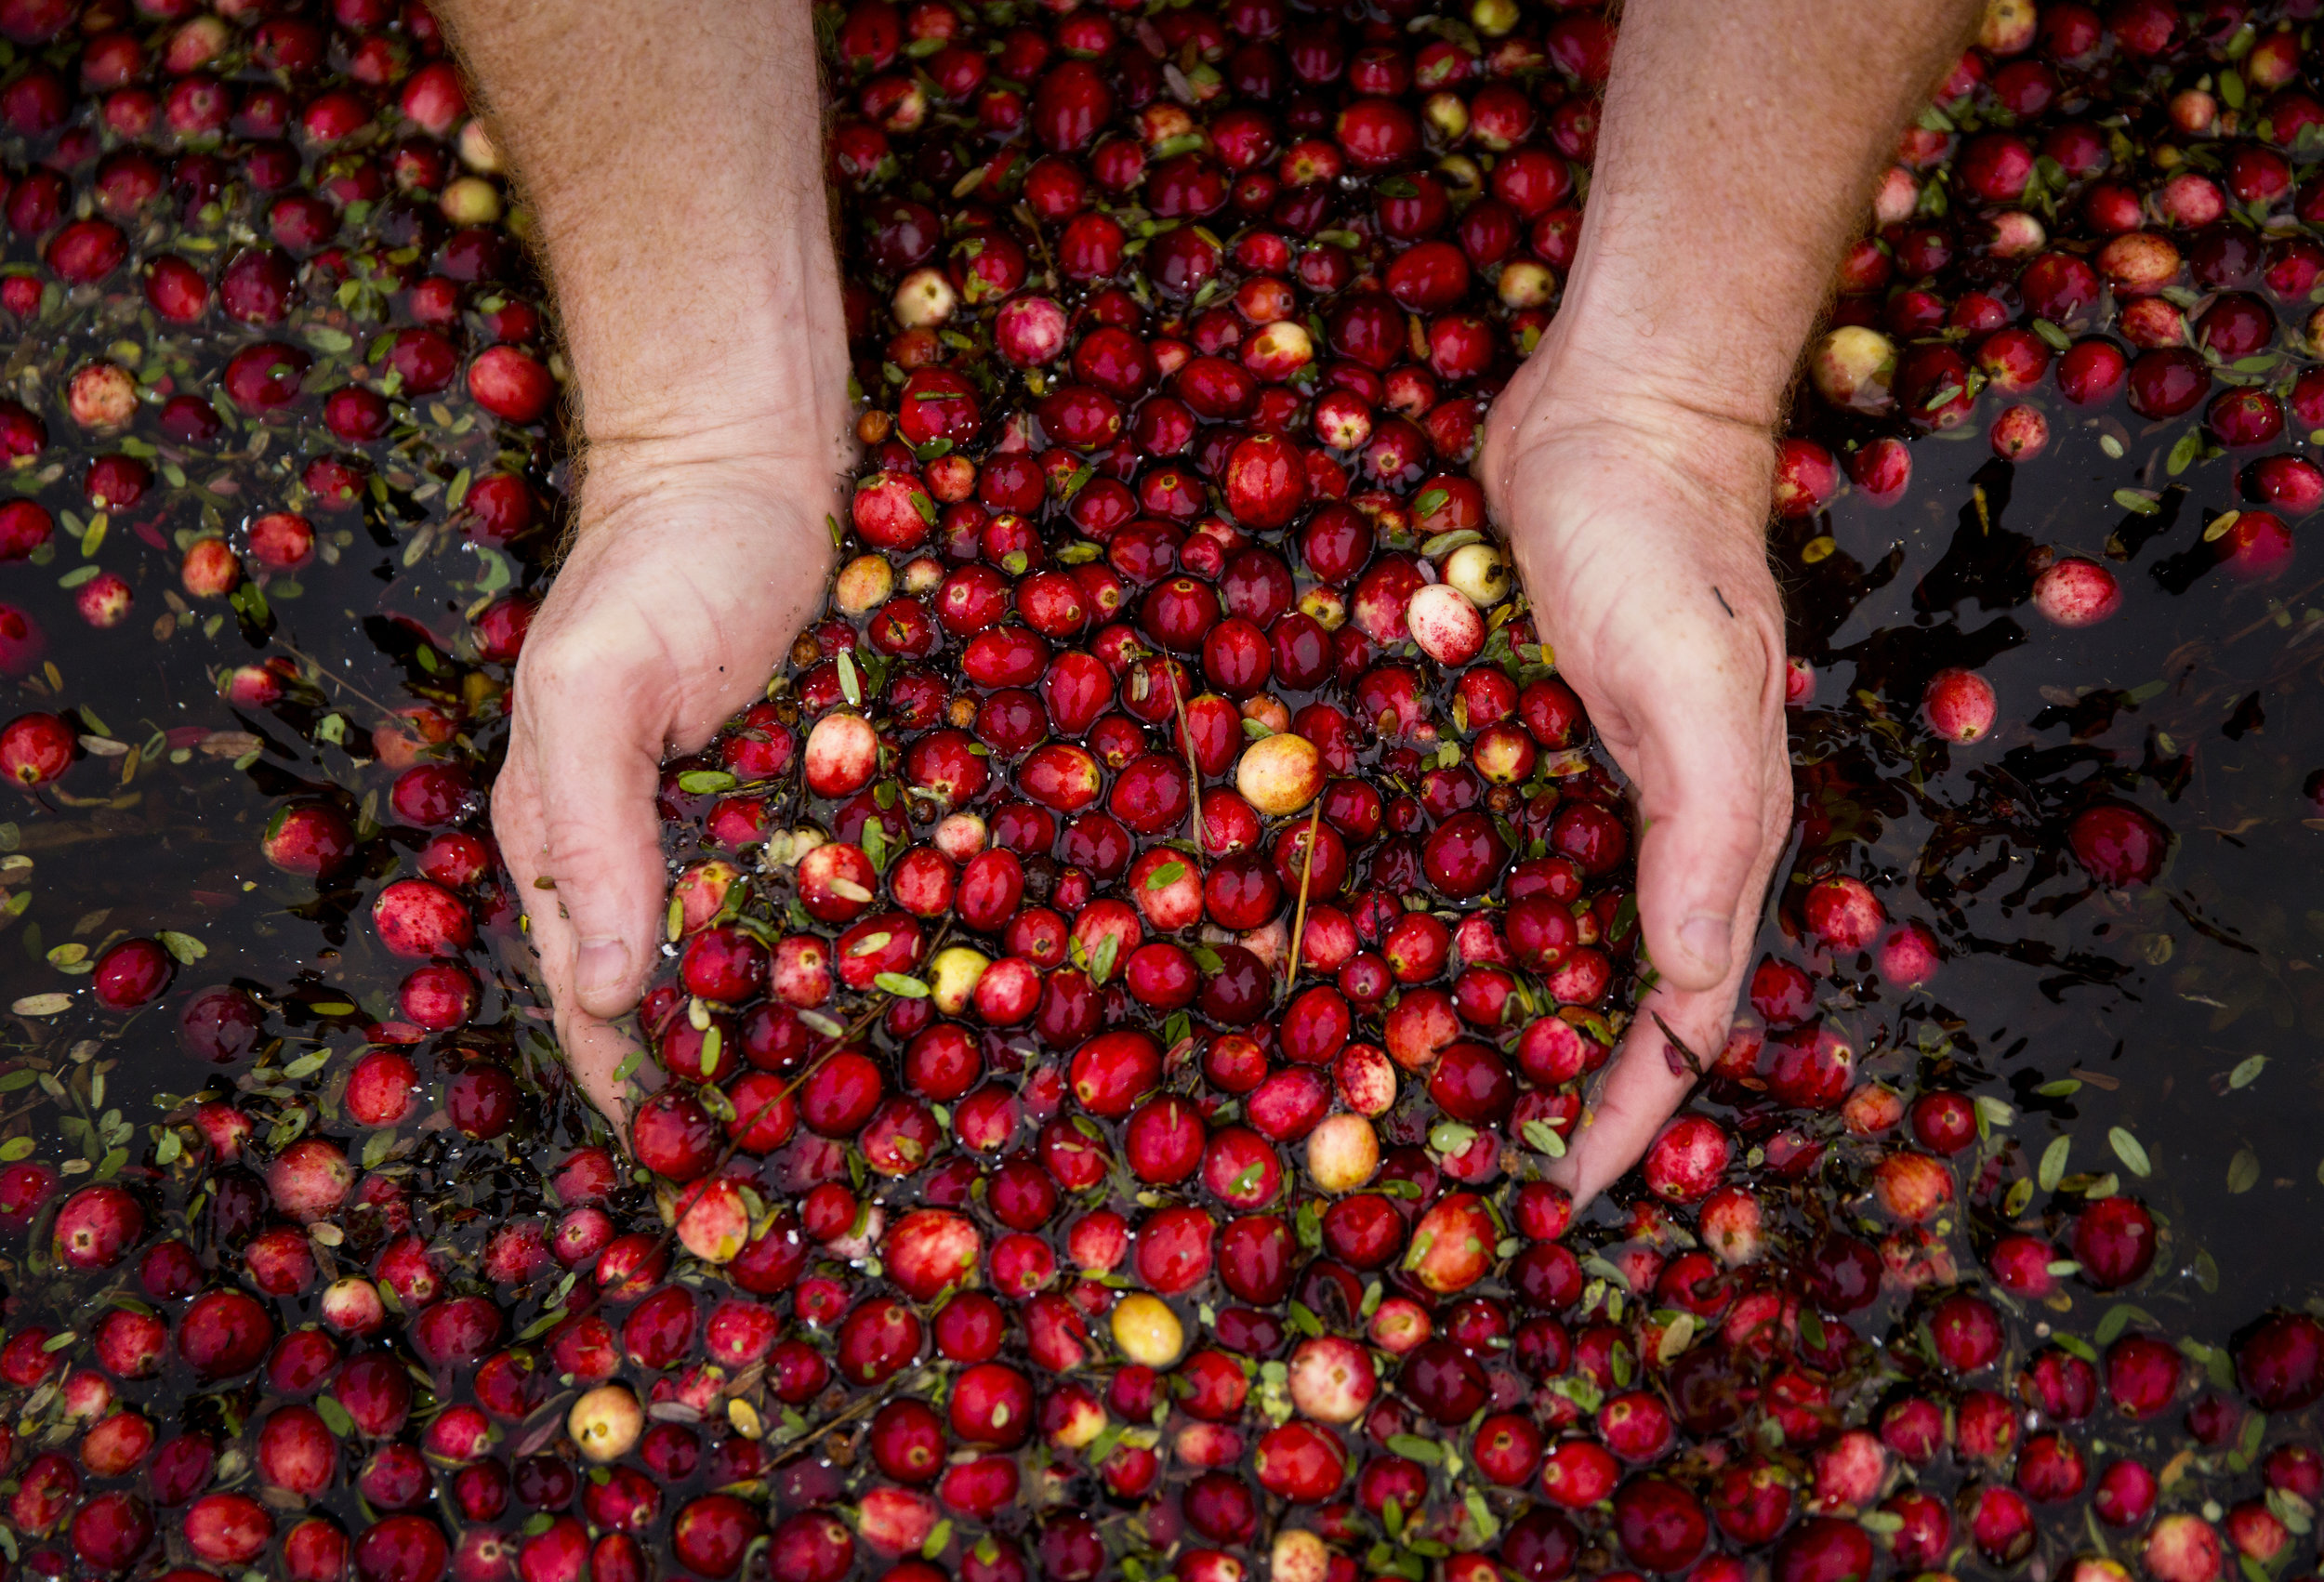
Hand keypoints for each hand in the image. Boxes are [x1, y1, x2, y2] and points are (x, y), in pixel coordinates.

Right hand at [493, 440, 838, 1130]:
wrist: (748, 462)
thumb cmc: (655, 563)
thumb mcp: (596, 685)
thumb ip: (594, 833)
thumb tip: (606, 991)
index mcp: (569, 841)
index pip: (596, 994)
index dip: (639, 1083)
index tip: (696, 1169)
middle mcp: (652, 849)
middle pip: (687, 992)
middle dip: (734, 1075)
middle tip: (803, 1163)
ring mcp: (739, 822)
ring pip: (773, 953)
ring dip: (811, 1025)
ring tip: (877, 1108)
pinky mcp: (817, 789)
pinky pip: (842, 882)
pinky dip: (871, 938)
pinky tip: (924, 992)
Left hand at [1480, 337, 1793, 1206]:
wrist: (1613, 406)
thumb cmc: (1657, 534)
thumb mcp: (1691, 674)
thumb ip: (1707, 827)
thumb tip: (1691, 983)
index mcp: (1719, 833)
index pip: (1687, 1011)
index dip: (1635, 1107)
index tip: (1565, 1193)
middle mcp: (1665, 822)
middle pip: (1627, 991)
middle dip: (1569, 1084)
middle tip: (1482, 1165)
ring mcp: (1601, 778)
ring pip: (1560, 930)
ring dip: (1513, 1008)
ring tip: (1428, 1085)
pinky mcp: (1536, 733)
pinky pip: (1505, 849)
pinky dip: (1464, 907)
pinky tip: (1393, 938)